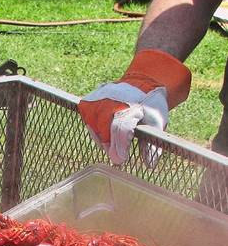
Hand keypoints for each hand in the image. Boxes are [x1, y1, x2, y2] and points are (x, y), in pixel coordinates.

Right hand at [78, 49, 190, 165]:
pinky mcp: (88, 101)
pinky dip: (95, 130)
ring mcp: (97, 100)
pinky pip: (88, 121)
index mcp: (131, 106)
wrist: (141, 81)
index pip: (120, 129)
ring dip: (102, 139)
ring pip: (94, 128)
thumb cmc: (150, 105)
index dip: (120, 147)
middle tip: (118, 156)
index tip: (121, 160)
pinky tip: (104, 132)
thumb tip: (149, 165)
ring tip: (112, 145)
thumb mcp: (157, 123)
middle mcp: (111, 101)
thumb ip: (152, 145)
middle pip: (105, 131)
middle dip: (111, 146)